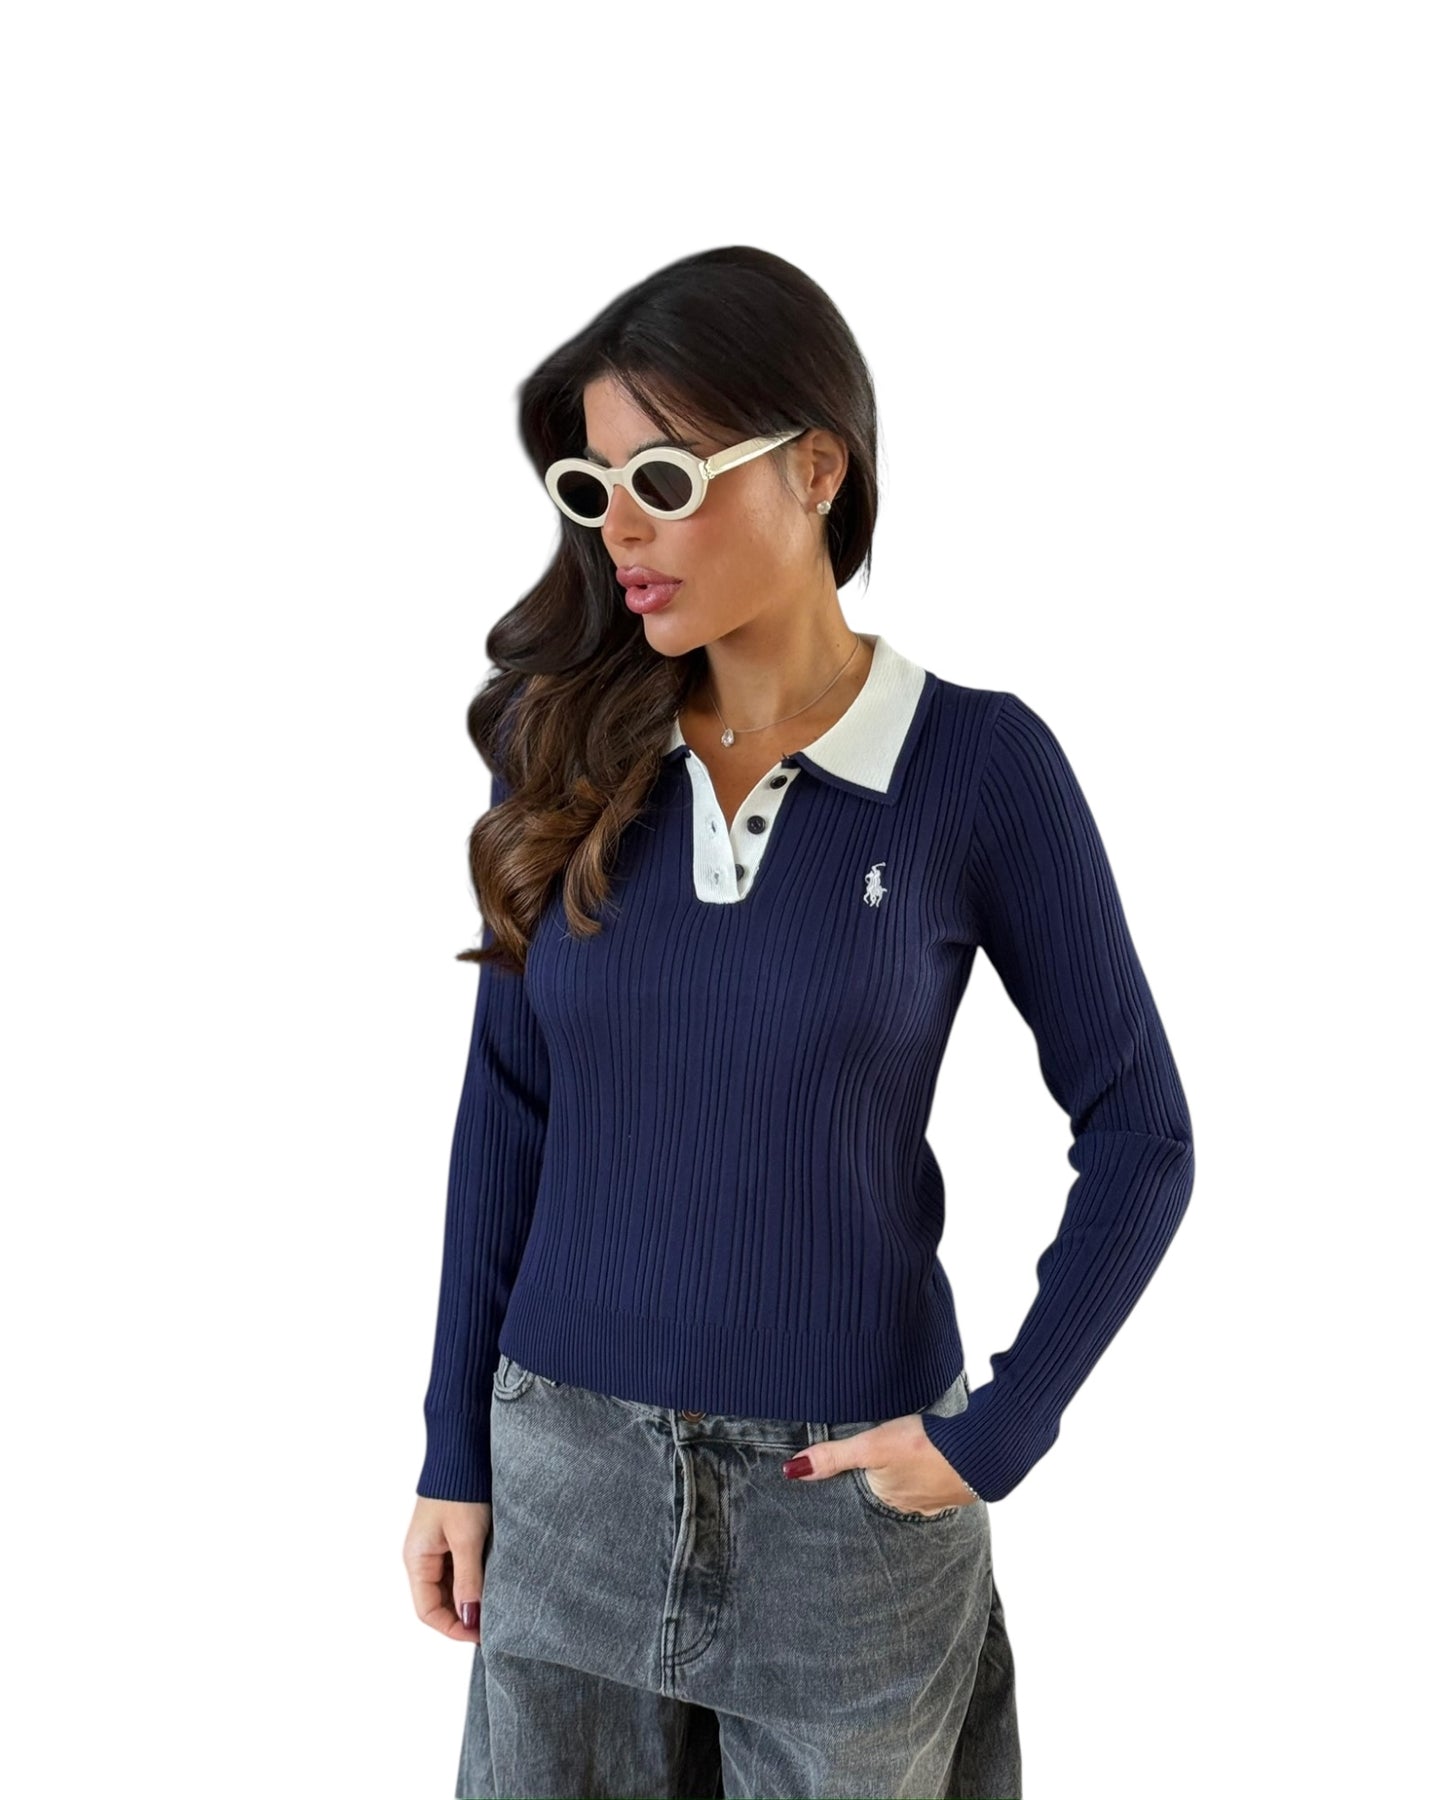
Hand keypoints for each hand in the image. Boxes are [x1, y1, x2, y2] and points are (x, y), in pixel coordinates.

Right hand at [404, 1496, 491, 1640]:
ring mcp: (436, 1547)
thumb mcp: (466, 1538)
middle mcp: (422, 1557)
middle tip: (494, 1623)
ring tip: (497, 1604)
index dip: (453, 1628)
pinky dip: (474, 1579)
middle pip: (439, 1602)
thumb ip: (468, 1580)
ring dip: (470, 1597)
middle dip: (463, 1615)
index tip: (481, 1634)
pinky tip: (494, 1582)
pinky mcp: (451, 1537)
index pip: (428, 1611)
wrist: (463, 1450)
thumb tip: (470, 1619)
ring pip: (451, 1586)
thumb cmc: (460, 1491)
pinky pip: (459, 1569)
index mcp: (416, 1559)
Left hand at [783, 1414, 981, 1514]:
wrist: (981, 1448)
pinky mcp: (960, 1486)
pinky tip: (933, 1466)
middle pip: (889, 1493)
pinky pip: (939, 1485)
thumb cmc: (924, 1447)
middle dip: (883, 1485)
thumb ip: (833, 1456)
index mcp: (888, 1500)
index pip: (863, 1494)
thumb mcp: (871, 1446)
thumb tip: (791, 1471)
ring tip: (902, 1468)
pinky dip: (933, 1476)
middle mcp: (911, 1507)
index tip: (848, 1479)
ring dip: (909, 1480)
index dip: (855, 1484)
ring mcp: (938, 1499)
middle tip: (877, 1470)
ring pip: (915, 1490)